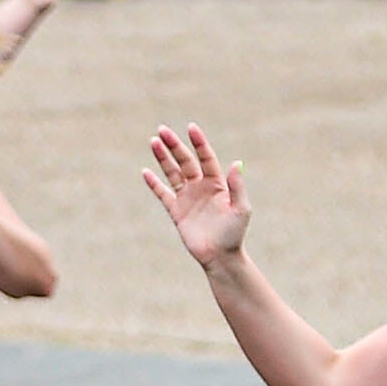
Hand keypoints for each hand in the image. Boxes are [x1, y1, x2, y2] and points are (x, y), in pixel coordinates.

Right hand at [137, 127, 250, 266]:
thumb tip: (236, 163)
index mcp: (217, 183)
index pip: (205, 157)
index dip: (198, 143)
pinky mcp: (176, 211)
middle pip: (185, 161)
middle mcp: (201, 187)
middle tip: (162, 130)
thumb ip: (237, 186)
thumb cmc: (234, 233)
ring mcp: (187, 198)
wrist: (220, 257)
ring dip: (163, 158)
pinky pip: (163, 194)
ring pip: (173, 173)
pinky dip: (154, 184)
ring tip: (153, 142)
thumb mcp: (241, 209)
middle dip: (174, 145)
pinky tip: (145, 172)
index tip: (191, 128)